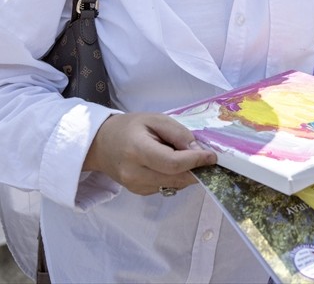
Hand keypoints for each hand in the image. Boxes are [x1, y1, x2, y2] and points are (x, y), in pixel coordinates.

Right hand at [83, 112, 216, 195]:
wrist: (101, 144)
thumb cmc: (130, 127)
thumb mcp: (155, 119)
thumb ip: (178, 133)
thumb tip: (198, 150)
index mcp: (137, 150)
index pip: (172, 163)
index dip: (196, 161)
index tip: (212, 156)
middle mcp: (135, 173)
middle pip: (176, 178)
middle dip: (197, 170)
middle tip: (208, 159)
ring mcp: (136, 186)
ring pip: (174, 185)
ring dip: (188, 174)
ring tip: (189, 158)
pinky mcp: (139, 192)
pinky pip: (166, 187)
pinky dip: (177, 178)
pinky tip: (173, 165)